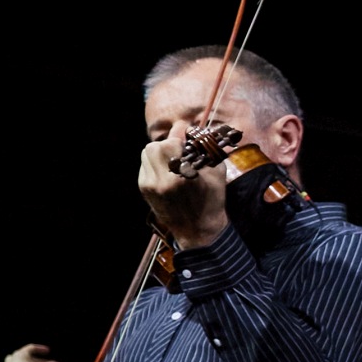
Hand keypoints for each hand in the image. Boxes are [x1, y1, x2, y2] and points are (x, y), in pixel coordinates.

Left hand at [137, 133, 224, 247]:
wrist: (198, 231)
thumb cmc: (212, 202)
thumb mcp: (216, 174)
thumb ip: (205, 150)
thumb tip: (196, 132)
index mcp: (183, 174)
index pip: (173, 141)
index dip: (180, 132)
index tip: (185, 129)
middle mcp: (162, 179)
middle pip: (156, 146)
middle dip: (169, 143)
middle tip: (180, 148)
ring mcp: (150, 184)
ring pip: (147, 153)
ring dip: (160, 151)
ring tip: (173, 159)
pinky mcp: (144, 188)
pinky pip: (145, 165)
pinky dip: (156, 163)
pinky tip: (167, 171)